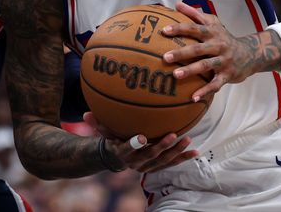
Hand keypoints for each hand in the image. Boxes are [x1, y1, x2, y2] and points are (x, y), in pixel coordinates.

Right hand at [83, 112, 197, 172]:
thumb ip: (97, 123)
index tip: (142, 137)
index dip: (134, 144)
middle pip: (149, 156)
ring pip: (163, 161)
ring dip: (175, 152)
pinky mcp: (157, 167)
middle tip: (172, 135)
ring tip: (186, 140)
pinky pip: (171, 164)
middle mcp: (135, 163)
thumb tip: (86, 113)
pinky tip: (195, 152)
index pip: (127, 150)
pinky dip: (183, 158)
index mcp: (122, 153)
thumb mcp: (104, 131)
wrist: (118, 158)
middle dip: (161, 147)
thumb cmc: (112, 139)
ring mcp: (148, 166)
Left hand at [161, 1, 257, 100]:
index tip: (164, 31)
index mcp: (212, 32)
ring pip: (206, 66)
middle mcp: (218, 45)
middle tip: (165, 57)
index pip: (194, 28)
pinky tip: (193, 98)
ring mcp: (223, 61)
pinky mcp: (228, 75)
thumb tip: (177, 4)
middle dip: (182, 53)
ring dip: (191, 71)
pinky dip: (205, 91)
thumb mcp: (213, 22)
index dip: (179, 28)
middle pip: (198, 48)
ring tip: (175, 75)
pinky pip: (216, 84)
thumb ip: (195, 14)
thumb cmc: (224, 37)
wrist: (251, 53)